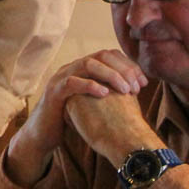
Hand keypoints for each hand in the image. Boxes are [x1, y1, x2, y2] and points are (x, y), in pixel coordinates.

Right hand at [4, 49, 147, 186]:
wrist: (44, 134)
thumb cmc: (72, 118)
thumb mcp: (93, 102)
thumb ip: (109, 92)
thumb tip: (135, 90)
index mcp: (82, 68)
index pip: (109, 54)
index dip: (129, 65)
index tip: (144, 82)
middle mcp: (72, 68)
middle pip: (101, 55)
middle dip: (123, 69)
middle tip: (137, 87)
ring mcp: (61, 77)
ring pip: (88, 64)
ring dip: (111, 75)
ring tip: (126, 89)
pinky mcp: (54, 92)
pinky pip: (72, 82)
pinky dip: (90, 85)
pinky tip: (105, 93)